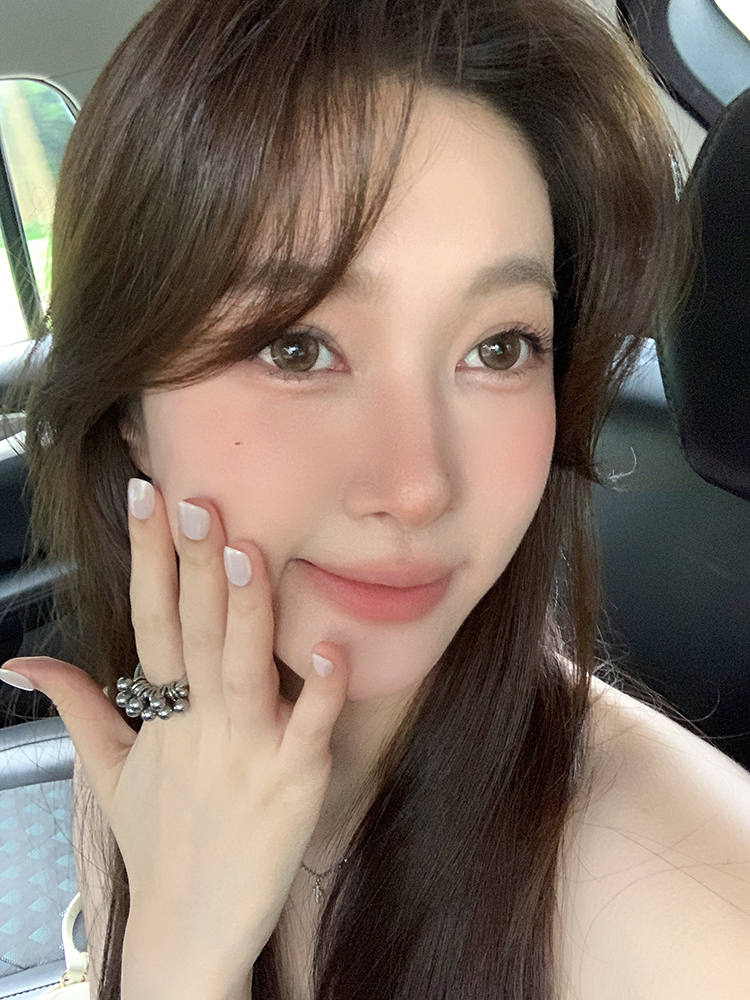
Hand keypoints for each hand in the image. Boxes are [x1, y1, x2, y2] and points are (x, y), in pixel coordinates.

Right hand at [2, 479, 348, 992]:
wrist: (191, 930)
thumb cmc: (160, 842)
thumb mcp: (110, 770)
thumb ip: (76, 707)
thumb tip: (20, 665)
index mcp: (165, 712)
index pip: (150, 619)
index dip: (148, 558)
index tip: (147, 497)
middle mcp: (204, 724)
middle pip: (196, 632)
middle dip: (194, 565)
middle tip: (195, 501)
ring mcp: (249, 753)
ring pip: (244, 670)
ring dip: (245, 613)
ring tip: (244, 553)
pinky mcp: (294, 784)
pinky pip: (310, 730)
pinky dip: (320, 692)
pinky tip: (330, 647)